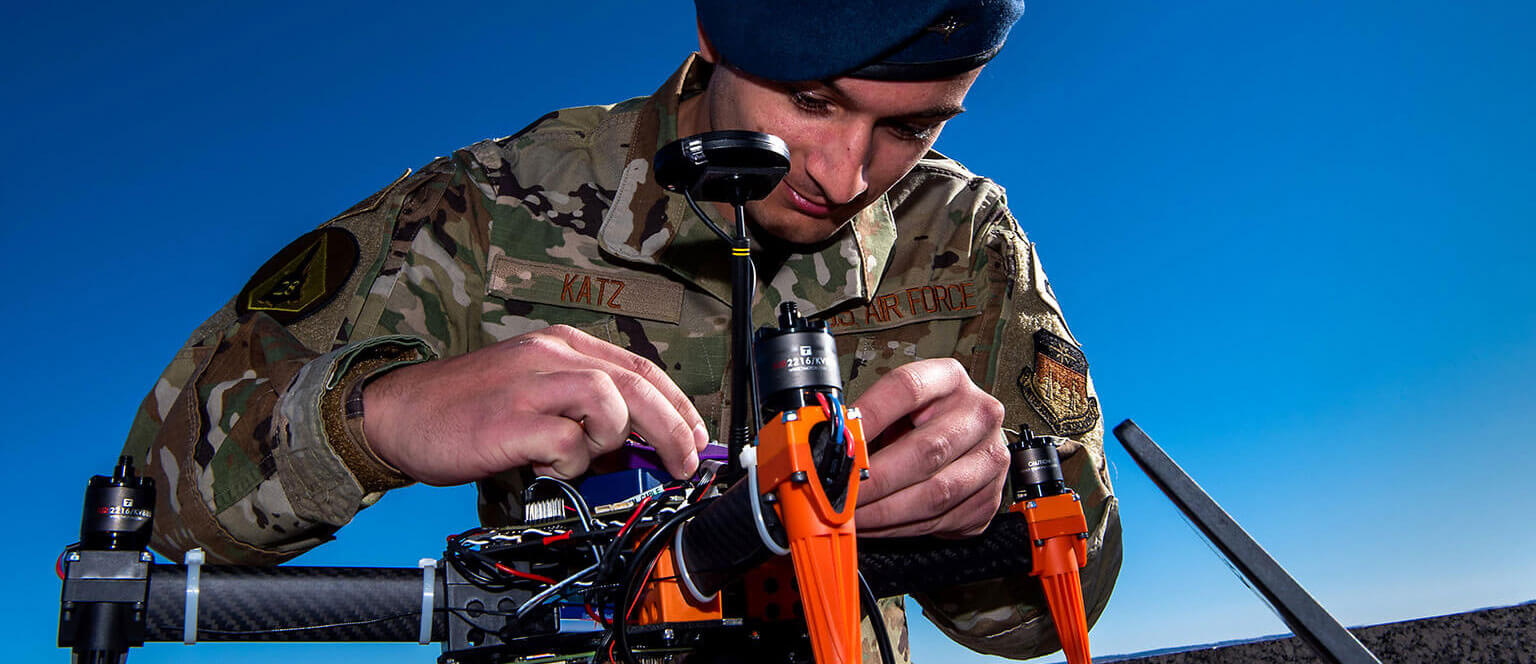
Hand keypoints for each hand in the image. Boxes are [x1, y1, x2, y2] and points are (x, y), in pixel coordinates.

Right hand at [361, 325, 709, 483]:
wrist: (400, 413)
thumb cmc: (469, 408)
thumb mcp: (535, 391)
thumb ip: (583, 406)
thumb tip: (638, 443)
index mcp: (562, 345)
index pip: (641, 368)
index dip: (679, 405)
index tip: (696, 436)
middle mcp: (550, 355)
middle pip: (636, 384)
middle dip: (673, 428)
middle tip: (683, 463)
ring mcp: (529, 384)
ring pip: (608, 402)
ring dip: (609, 439)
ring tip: (581, 456)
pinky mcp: (509, 420)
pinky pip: (566, 442)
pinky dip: (569, 463)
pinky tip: (546, 466)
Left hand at [851, 358, 1008, 537]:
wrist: (964, 446)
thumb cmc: (920, 424)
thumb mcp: (895, 410)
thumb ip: (865, 422)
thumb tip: (823, 442)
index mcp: (950, 379)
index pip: (907, 388)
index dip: (869, 415)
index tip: (839, 440)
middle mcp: (979, 414)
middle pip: (925, 449)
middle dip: (874, 479)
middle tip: (840, 493)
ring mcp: (990, 457)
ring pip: (935, 492)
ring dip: (885, 511)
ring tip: (853, 515)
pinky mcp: (990, 497)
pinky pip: (941, 519)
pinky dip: (900, 527)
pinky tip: (876, 525)